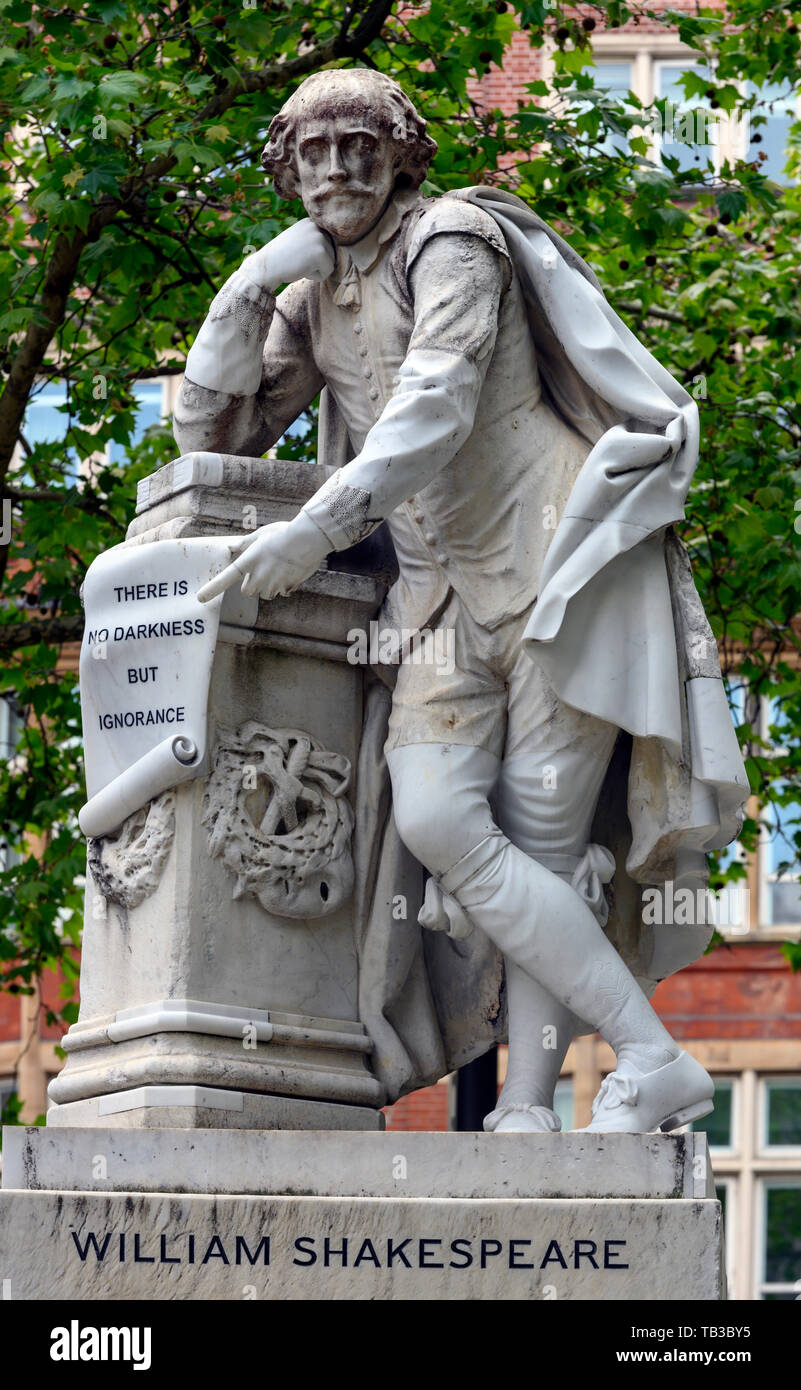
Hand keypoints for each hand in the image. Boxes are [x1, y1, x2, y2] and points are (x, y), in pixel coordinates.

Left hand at [197, 516, 328, 603]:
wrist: (308, 539)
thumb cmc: (283, 533)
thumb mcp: (261, 534)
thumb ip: (246, 543)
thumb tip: (232, 545)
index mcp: (248, 561)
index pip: (226, 578)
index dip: (212, 589)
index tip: (200, 599)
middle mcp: (258, 576)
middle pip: (248, 591)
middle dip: (253, 585)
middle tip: (263, 571)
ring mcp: (273, 584)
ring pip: (266, 594)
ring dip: (270, 586)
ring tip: (280, 569)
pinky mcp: (287, 587)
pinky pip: (283, 592)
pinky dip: (285, 586)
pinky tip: (291, 572)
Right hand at [240, 219, 335, 291]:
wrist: (265, 267)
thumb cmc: (279, 258)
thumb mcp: (297, 240)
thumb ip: (312, 239)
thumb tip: (334, 248)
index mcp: (310, 222)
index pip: (326, 243)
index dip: (313, 255)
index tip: (297, 254)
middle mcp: (316, 226)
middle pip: (331, 253)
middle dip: (316, 262)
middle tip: (296, 260)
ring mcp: (319, 238)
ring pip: (330, 262)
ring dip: (316, 269)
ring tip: (298, 263)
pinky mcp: (321, 252)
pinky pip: (328, 272)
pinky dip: (315, 276)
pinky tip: (301, 269)